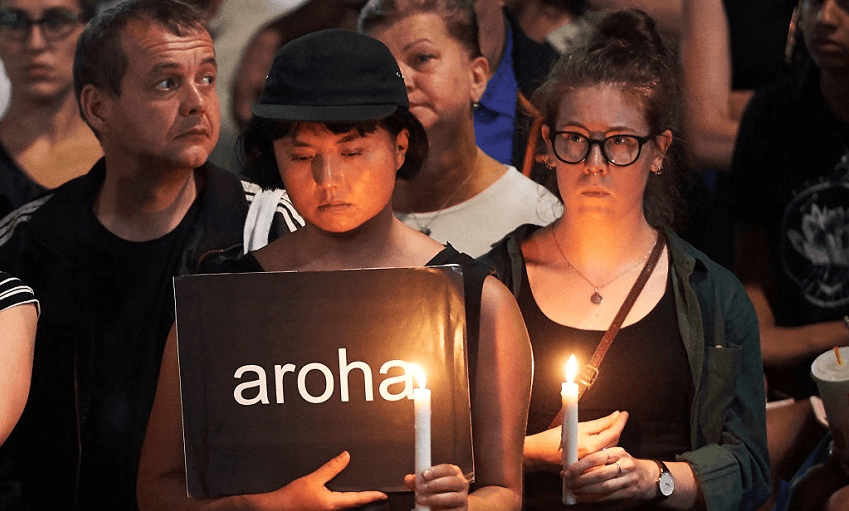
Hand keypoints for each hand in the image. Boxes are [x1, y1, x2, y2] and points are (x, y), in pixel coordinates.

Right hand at [245, 451, 386, 510]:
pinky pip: (335, 506)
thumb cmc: (290, 498)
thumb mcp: (313, 479)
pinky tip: (341, 493)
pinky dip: (342, 499)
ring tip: (362, 492)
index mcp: (332, 504)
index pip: (358, 499)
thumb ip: (331, 468)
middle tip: (376, 492)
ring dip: (353, 499)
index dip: (372, 496)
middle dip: (364, 498)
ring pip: (344, 506)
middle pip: (353, 505)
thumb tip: (346, 456)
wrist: (274, 509)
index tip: (384, 494)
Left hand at [404, 464, 468, 510]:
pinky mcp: (461, 510)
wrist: (451, 507)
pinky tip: (431, 509)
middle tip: (420, 488)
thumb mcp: (429, 484)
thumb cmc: (440, 492)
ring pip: (451, 497)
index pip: (447, 468)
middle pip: (451, 481)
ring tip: (421, 500)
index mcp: (454, 473)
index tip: (424, 474)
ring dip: (434, 498)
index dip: (436, 471)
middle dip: (434, 484)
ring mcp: (462, 498)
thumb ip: (419, 481)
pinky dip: (440, 510)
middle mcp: (461, 484)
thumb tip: (408, 479)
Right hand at [524, 410, 628, 471]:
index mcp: (590, 446)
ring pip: (609, 450)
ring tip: (611, 427)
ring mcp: (591, 465)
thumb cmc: (553, 438)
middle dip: (617, 428)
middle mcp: (593, 458)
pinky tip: (602, 441)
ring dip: (612, 438)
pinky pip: (602, 457)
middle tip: (619, 417)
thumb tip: (615, 415)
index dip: (620, 422)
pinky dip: (604, 448)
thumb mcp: (576, 426)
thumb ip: (598, 422)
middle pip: (613, 442)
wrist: (539, 454)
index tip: (624, 414)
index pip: (613, 432)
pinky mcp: (587, 469)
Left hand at [562, 446, 656, 503]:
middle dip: (580, 479)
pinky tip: (582, 498)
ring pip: (603, 487)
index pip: (596, 458)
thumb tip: (572, 462)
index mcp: (618, 452)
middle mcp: (625, 465)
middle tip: (567, 481)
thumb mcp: (614, 455)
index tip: (566, 471)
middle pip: (599, 474)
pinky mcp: (629, 492)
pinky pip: (607, 497)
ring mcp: (628, 480)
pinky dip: (592, 498)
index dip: (579, 466)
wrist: (647, 476)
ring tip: (573, 490)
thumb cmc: (623, 464)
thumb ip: (598, 457)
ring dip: (585, 490)